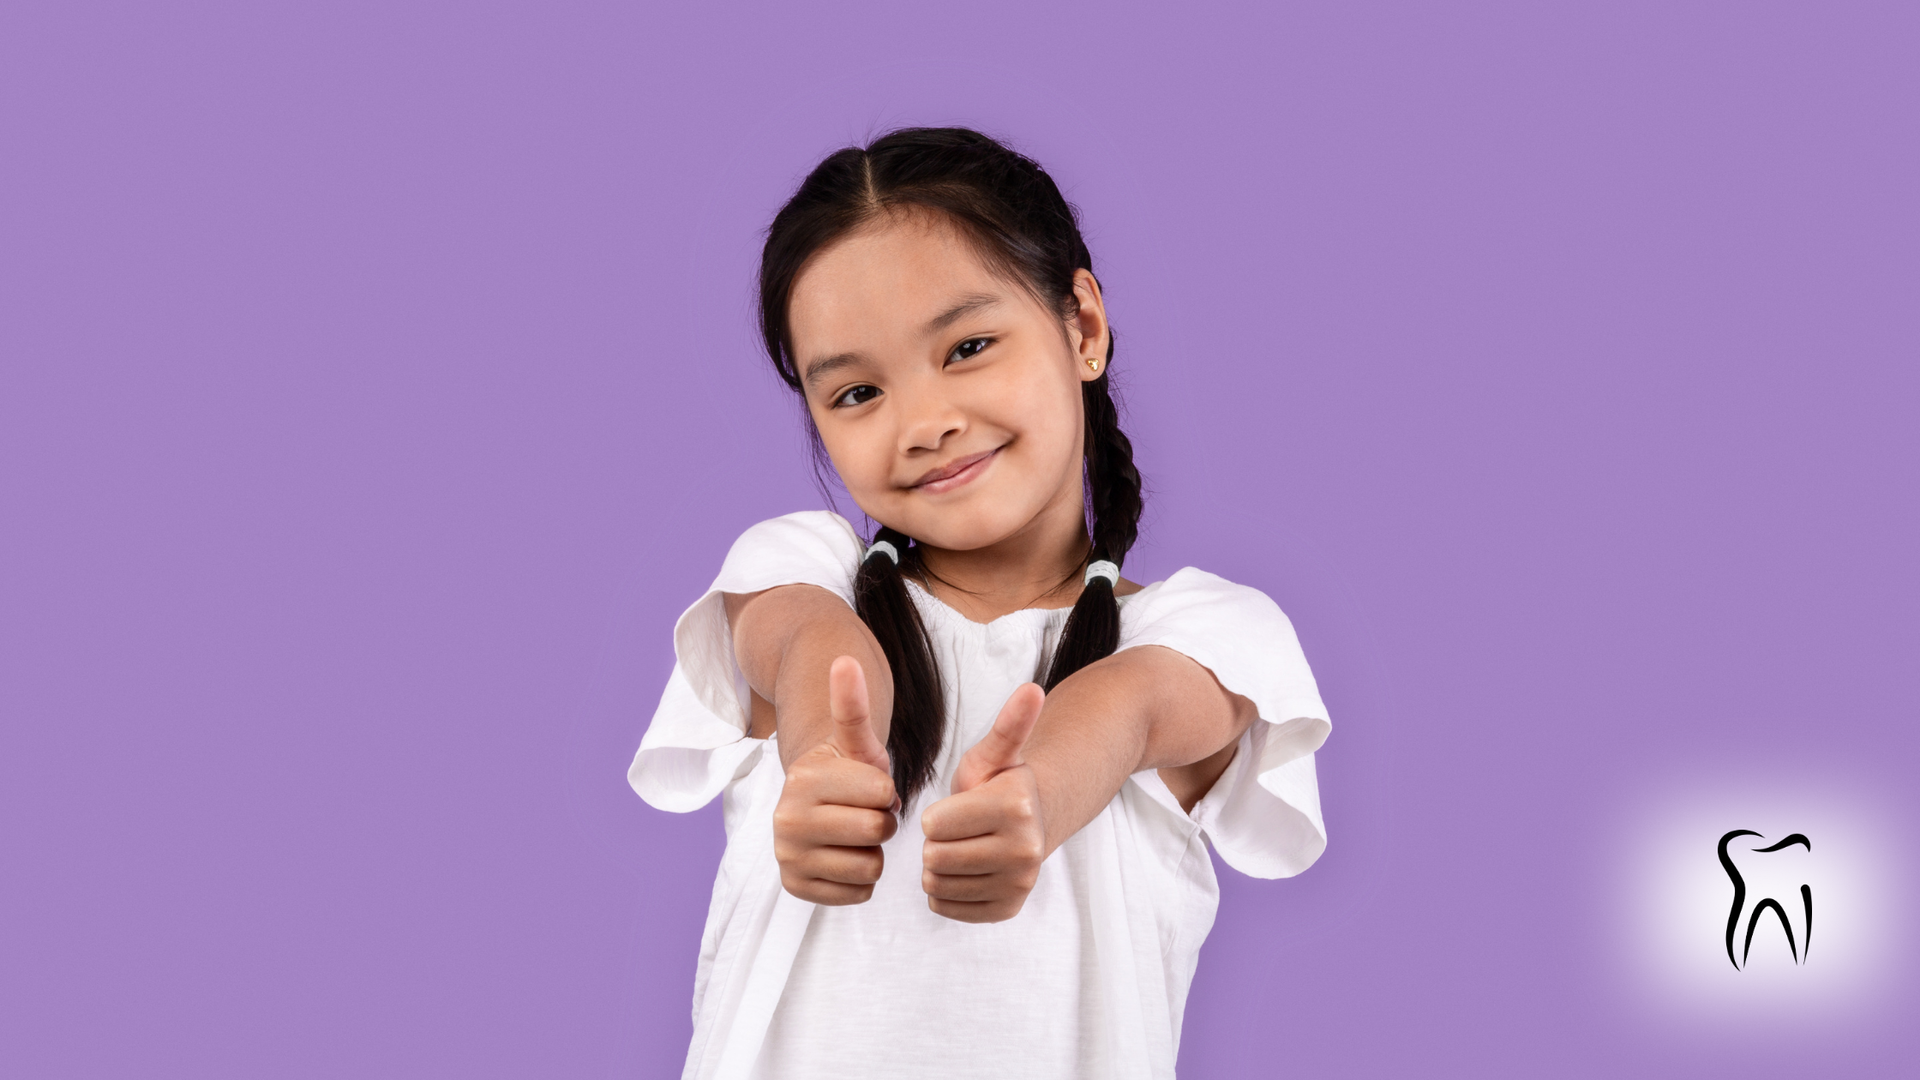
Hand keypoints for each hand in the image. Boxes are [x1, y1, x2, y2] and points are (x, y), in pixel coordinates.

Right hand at [771, 655, 899, 904]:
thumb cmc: (848, 773)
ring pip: (870, 867)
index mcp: (803, 778)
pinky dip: (862, 879)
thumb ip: (852, 705)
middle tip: (865, 813)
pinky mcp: (795, 887)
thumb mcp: (857, 741)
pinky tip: (847, 857)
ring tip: (856, 835)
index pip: (882, 794)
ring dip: (873, 852)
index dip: (887, 792)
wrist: (819, 807)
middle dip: (882, 822)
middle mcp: (786, 820)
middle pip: (876, 831)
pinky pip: (859, 893)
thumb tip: (844, 660)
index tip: (869, 788)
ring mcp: (787, 857)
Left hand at [920, 682, 1046, 922]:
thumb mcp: (995, 754)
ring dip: (937, 868)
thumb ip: (1008, 725)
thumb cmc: (999, 785)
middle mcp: (1024, 849)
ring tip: (959, 848)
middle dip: (935, 842)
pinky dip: (945, 892)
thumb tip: (1032, 688)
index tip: (953, 809)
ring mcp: (1019, 883)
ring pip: (936, 885)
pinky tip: (963, 872)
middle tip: (955, 831)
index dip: (935, 815)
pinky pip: (945, 907)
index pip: (934, 825)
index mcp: (1015, 806)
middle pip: (934, 857)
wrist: (1030, 825)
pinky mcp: (1008, 909)